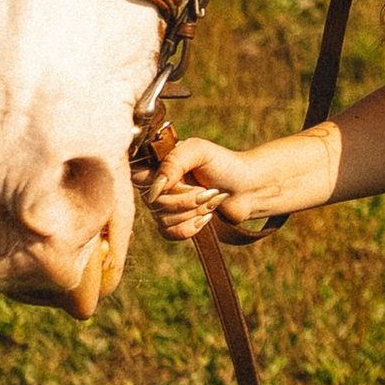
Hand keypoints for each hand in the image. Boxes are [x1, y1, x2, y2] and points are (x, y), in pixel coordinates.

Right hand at [146, 134, 284, 239]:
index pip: (136, 176)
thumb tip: (156, 187)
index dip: (153, 183)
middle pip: (154, 202)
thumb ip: (173, 162)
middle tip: (206, 190)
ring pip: (163, 219)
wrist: (248, 189)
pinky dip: (191, 227)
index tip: (174, 183)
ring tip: (209, 200)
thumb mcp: (199, 151)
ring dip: (193, 212)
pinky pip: (170, 233)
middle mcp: (158, 185)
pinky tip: (206, 217)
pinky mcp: (176, 223)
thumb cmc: (225, 165)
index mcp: (159, 164)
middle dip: (186, 199)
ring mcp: (165, 206)